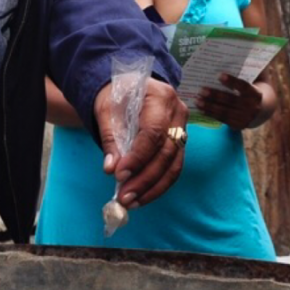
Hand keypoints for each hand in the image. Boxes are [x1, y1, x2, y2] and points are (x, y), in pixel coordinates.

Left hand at [94, 78, 186, 207]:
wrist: (130, 88)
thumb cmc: (118, 95)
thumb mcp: (107, 110)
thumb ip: (110, 138)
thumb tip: (111, 169)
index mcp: (161, 97)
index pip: (153, 132)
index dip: (138, 157)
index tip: (119, 175)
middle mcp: (178, 113)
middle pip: (166, 152)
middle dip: (145, 178)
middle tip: (124, 197)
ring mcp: (182, 129)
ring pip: (174, 165)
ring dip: (152, 188)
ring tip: (131, 202)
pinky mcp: (180, 143)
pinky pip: (173, 168)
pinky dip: (157, 185)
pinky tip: (141, 196)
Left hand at [196, 75, 270, 129]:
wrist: (264, 110)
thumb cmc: (254, 88)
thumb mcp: (256, 80)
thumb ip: (249, 68)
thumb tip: (243, 51)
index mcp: (256, 94)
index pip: (244, 87)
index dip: (232, 81)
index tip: (219, 75)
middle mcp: (252, 108)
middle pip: (231, 100)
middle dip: (215, 95)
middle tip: (201, 90)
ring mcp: (245, 118)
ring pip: (225, 112)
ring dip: (209, 106)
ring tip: (197, 100)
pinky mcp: (238, 125)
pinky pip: (223, 119)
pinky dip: (211, 114)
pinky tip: (201, 109)